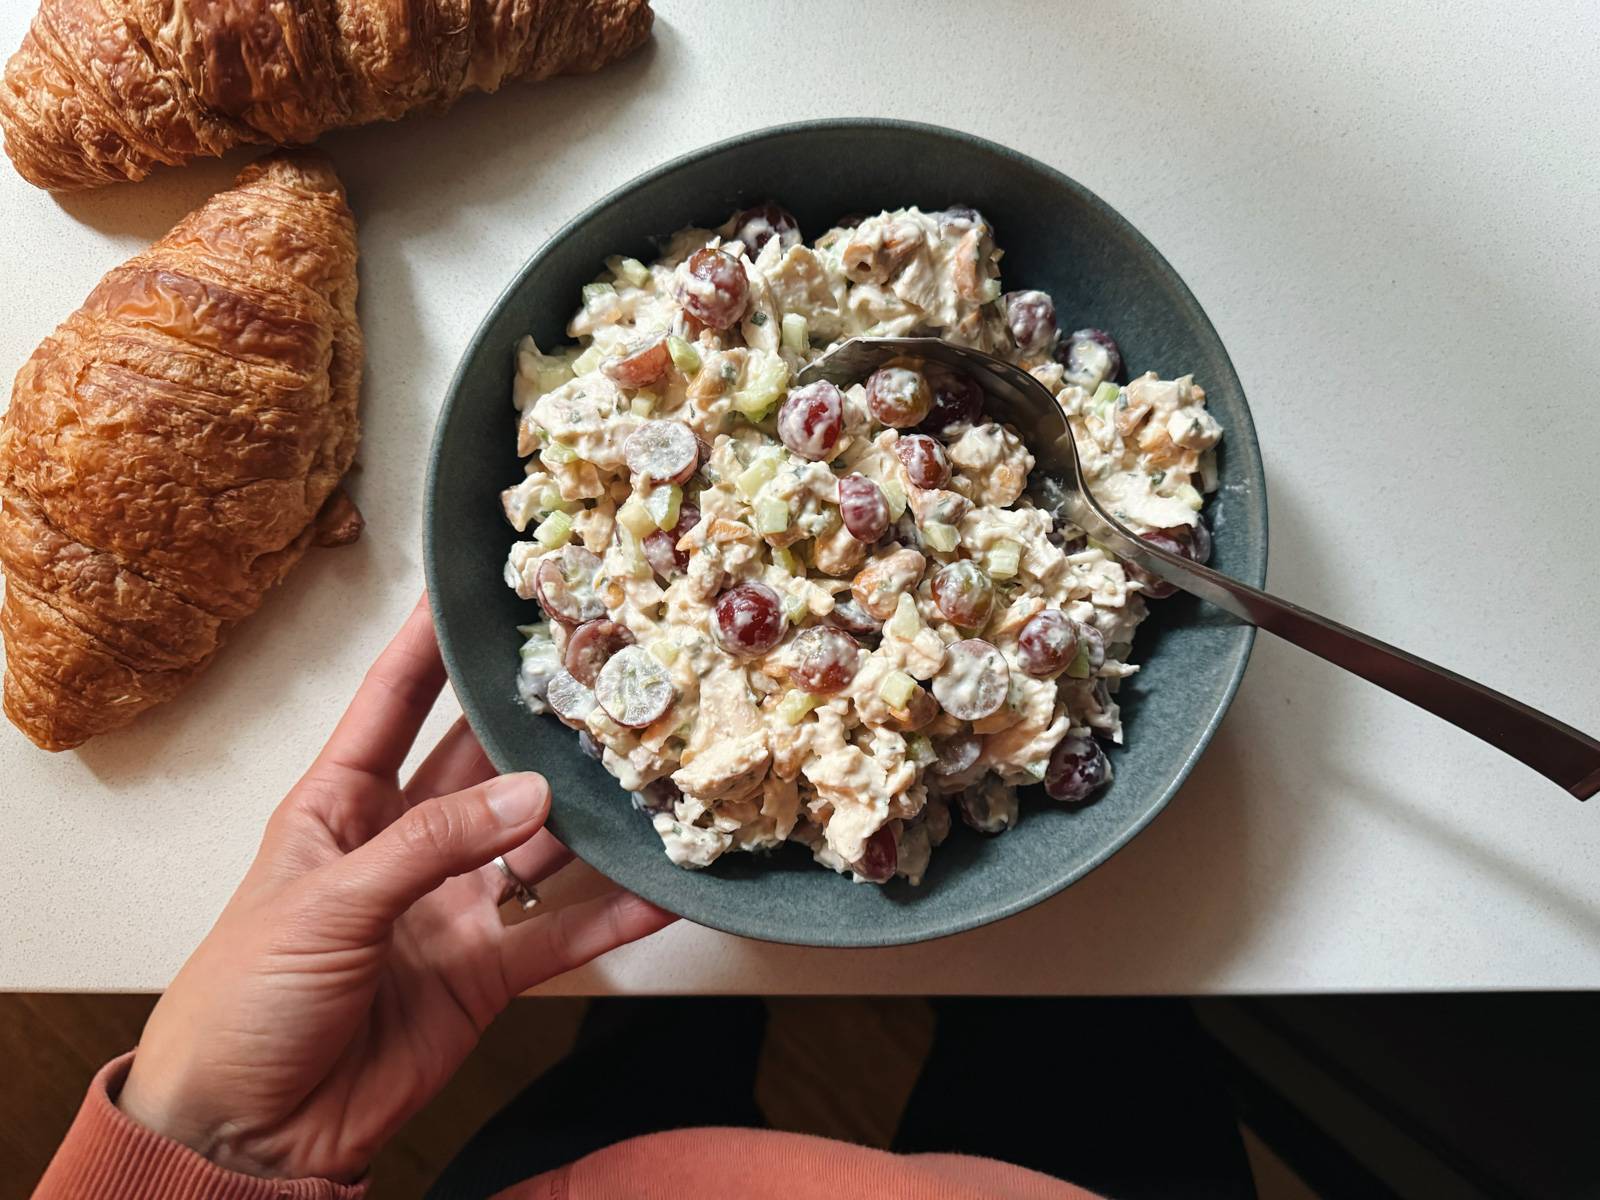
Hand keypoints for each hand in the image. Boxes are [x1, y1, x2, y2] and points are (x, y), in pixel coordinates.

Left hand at [117, 596, 674, 1181]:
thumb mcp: (325, 903)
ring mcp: (447, 907)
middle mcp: (402, 845)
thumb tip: (530, 795)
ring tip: (645, 770)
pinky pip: (557, 937)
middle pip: (481, 764)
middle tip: (597, 670)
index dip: (430, 645)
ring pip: (533, 845)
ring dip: (585, 816)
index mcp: (339, 808)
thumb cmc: (241, 1002)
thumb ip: (431, 844)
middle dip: (533, 721)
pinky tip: (659, 892)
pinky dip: (610, 918)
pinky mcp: (482, 973)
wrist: (247, 1132)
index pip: (392, 705)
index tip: (474, 587)